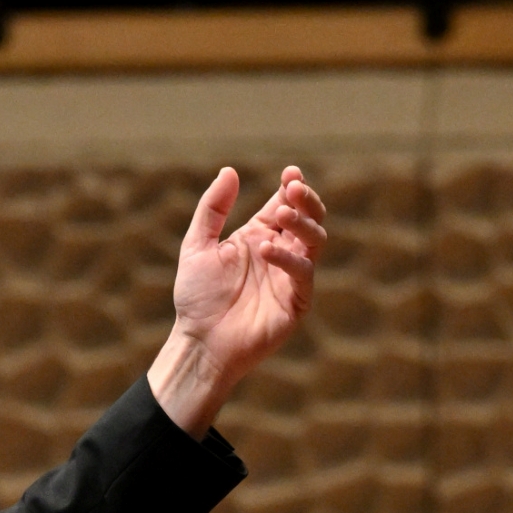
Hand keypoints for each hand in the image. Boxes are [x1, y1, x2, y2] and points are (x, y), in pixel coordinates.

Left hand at [147, 166, 325, 435]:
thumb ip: (212, 209)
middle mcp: (280, 253)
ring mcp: (291, 277)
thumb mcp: (197, 246)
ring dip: (302, 224)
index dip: (291, 187)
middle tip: (293, 188)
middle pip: (309, 218)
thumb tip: (229, 170)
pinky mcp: (297, 302)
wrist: (199, 342)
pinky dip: (288, 259)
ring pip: (315, 241)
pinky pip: (304, 274)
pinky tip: (266, 251)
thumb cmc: (197, 298)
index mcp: (260, 237)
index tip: (290, 173)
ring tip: (281, 214)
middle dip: (306, 200)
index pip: (285, 205)